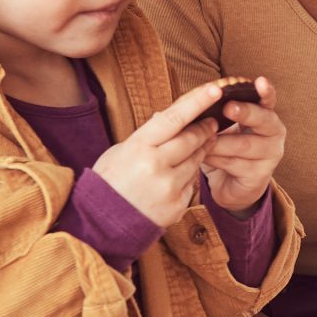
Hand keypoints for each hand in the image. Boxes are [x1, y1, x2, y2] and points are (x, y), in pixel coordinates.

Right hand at [93, 82, 222, 227]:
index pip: (174, 118)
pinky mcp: (177, 206)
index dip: (197, 102)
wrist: (100, 226)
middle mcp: (156, 166)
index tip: (216, 89)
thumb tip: (168, 116)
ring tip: (197, 145)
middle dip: (205, 128)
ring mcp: (169, 187)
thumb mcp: (120, 151)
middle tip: (212, 121)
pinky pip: (192, 184)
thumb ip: (147, 136)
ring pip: (196, 160)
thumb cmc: (109, 182)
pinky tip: (175, 177)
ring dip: (200, 150)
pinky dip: (187, 176)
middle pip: (192, 139)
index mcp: (138, 147)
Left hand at [200, 76, 284, 211]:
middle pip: (263, 120)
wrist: (229, 184)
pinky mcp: (260, 175)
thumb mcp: (223, 126)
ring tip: (199, 139)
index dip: (266, 91)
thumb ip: (217, 110)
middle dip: (245, 112)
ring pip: (243, 145)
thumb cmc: (224, 147)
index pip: (268, 100)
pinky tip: (202, 156)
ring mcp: (270, 155)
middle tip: (228, 107)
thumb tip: (202, 94)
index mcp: (265, 114)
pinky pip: (234, 164)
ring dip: (218, 141)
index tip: (260, 81)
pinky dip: (215, 158)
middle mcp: (274, 133)